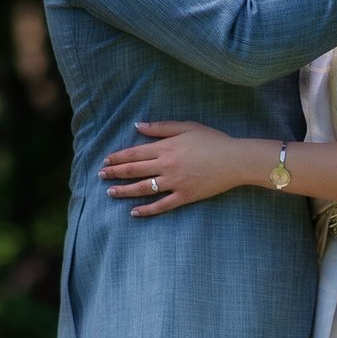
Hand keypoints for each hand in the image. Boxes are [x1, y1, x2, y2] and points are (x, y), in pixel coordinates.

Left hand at [100, 121, 255, 217]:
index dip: (118, 157)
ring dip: (124, 191)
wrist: (235, 160)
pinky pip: (161, 205)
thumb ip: (161, 127)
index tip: (106, 160)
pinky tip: (134, 212)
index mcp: (166, 148)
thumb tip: (139, 125)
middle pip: (134, 170)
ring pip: (143, 188)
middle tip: (101, 175)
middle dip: (115, 173)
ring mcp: (175, 183)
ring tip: (110, 192)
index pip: (134, 153)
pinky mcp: (184, 196)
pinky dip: (146, 210)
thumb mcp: (187, 127)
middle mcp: (166, 166)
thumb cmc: (213, 141)